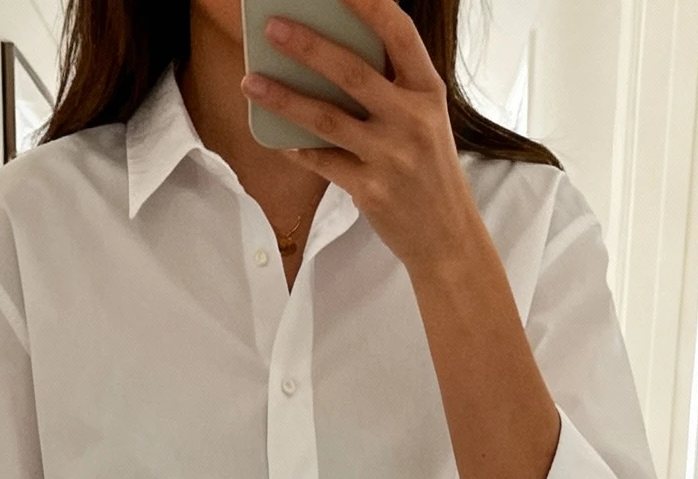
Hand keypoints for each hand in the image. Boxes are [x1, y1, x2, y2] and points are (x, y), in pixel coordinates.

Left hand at [242, 0, 480, 276]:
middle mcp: (411, 120)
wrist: (446, 236)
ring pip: (326, 119)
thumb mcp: (426, 118)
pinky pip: (323, 162)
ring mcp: (390, 157)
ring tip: (251, 82)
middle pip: (352, 72)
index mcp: (428, 92)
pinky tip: (279, 136)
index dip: (368, 4)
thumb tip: (331, 53)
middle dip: (307, 46)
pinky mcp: (370, 190)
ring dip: (284, 98)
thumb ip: (392, 86)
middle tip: (271, 26)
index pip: (399, 33)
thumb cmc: (428, 169)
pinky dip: (298, 147)